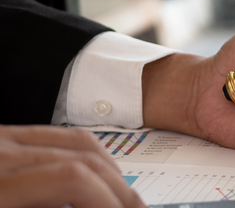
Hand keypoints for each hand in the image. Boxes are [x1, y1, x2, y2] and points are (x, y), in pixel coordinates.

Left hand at [0, 125, 144, 207]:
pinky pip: (60, 134)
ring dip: (111, 171)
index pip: (72, 179)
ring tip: (122, 195)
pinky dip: (88, 152)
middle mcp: (1, 154)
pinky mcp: (5, 137)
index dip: (108, 202)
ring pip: (80, 141)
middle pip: (84, 160)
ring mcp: (3, 139)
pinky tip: (97, 172)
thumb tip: (98, 204)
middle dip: (118, 190)